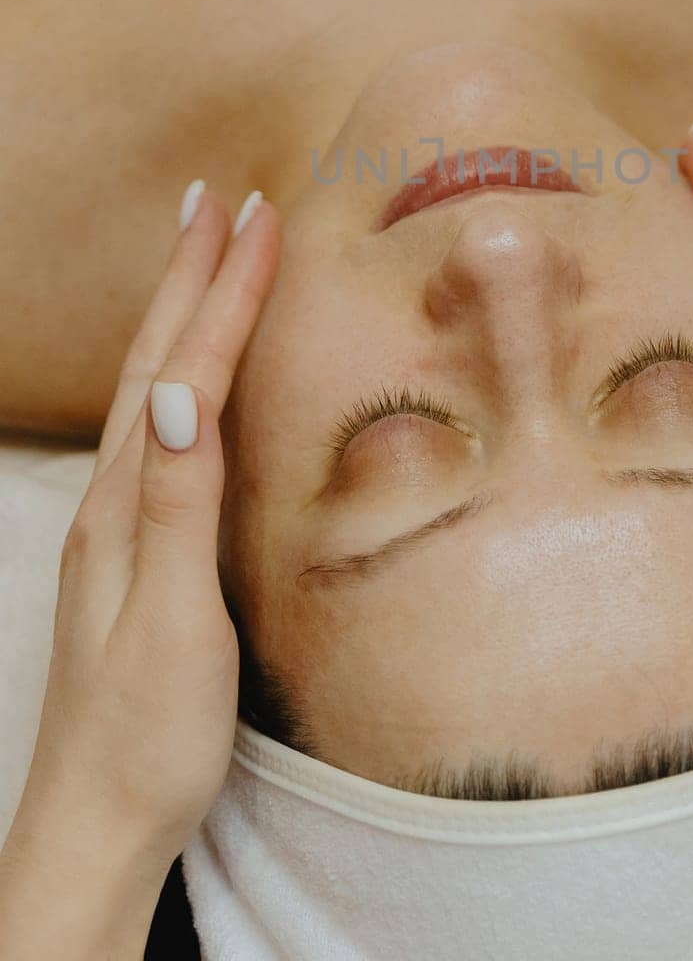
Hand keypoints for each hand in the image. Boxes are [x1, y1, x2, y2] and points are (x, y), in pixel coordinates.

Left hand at [0, 182, 279, 957]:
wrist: (98, 828)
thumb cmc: (145, 738)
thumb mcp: (171, 623)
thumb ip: (177, 506)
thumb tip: (180, 394)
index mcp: (131, 508)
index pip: (185, 373)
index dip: (222, 291)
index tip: (258, 214)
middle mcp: (118, 504)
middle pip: (156, 362)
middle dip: (188, 274)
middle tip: (216, 200)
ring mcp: (123, 529)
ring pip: (154, 392)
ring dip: (179, 312)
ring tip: (202, 256)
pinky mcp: (140, 555)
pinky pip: (162, 434)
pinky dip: (183, 374)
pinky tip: (194, 378)